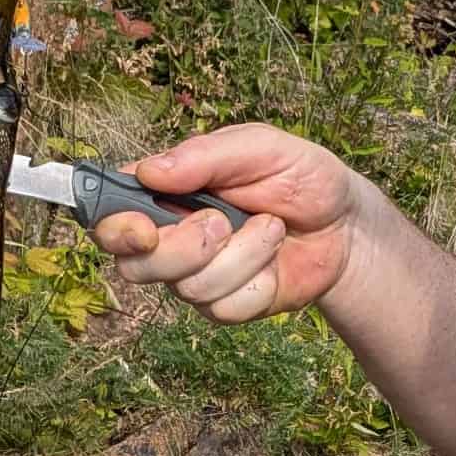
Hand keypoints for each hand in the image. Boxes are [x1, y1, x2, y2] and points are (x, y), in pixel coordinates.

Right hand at [91, 123, 362, 322]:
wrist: (345, 224)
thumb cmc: (300, 177)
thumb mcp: (260, 147)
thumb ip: (204, 156)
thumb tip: (149, 171)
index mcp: (166, 193)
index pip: (110, 217)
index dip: (114, 229)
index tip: (142, 228)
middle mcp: (171, 238)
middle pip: (136, 266)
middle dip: (182, 248)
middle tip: (222, 223)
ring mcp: (197, 276)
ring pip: (188, 288)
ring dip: (240, 255)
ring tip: (271, 227)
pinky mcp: (227, 305)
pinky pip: (225, 307)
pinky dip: (258, 279)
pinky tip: (275, 258)